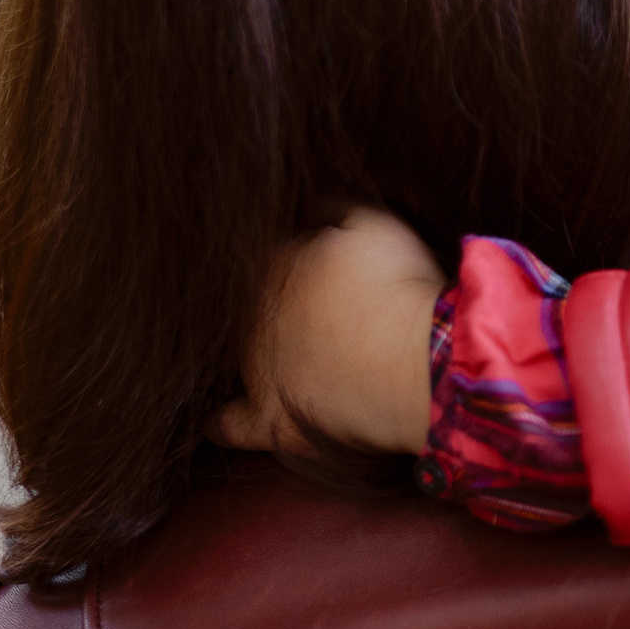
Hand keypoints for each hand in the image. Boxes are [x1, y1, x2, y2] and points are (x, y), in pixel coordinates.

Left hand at [210, 205, 444, 455]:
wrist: (415, 362)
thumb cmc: (398, 287)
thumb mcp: (373, 223)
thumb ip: (334, 205)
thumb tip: (313, 203)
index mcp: (272, 265)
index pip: (274, 258)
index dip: (307, 264)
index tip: (336, 273)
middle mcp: (252, 317)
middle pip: (257, 308)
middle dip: (286, 309)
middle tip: (333, 317)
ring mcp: (258, 372)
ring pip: (244, 356)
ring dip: (261, 353)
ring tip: (295, 359)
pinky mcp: (272, 421)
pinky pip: (232, 425)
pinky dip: (222, 422)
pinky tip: (214, 421)